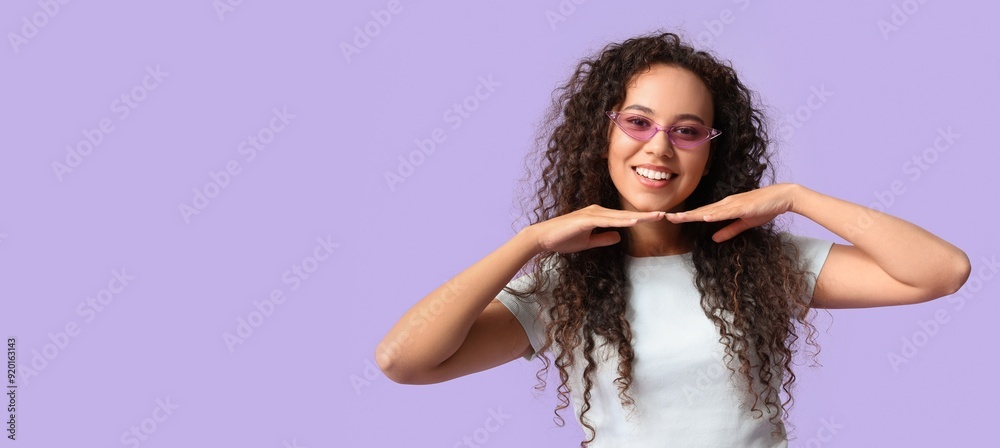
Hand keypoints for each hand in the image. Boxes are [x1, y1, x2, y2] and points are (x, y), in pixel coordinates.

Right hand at [527, 204, 664, 253]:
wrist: (543, 238)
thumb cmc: (563, 239)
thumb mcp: (587, 242)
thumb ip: (603, 239)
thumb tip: (619, 237)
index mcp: (599, 216)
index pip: (624, 218)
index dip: (642, 218)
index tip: (658, 219)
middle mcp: (598, 211)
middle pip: (626, 214)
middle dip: (646, 215)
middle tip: (666, 214)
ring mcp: (592, 214)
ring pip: (620, 216)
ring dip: (639, 216)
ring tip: (657, 216)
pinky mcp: (586, 219)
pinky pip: (607, 220)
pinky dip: (621, 221)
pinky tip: (634, 222)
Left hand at [664, 183, 800, 242]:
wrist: (782, 197)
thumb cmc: (764, 208)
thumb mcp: (744, 223)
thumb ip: (729, 230)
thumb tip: (714, 239)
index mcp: (724, 208)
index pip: (702, 213)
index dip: (687, 217)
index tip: (672, 219)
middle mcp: (725, 204)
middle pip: (700, 211)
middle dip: (683, 215)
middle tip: (665, 217)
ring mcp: (733, 204)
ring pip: (709, 211)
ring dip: (694, 215)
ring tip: (679, 218)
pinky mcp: (743, 207)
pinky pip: (727, 212)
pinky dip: (715, 215)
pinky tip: (705, 218)